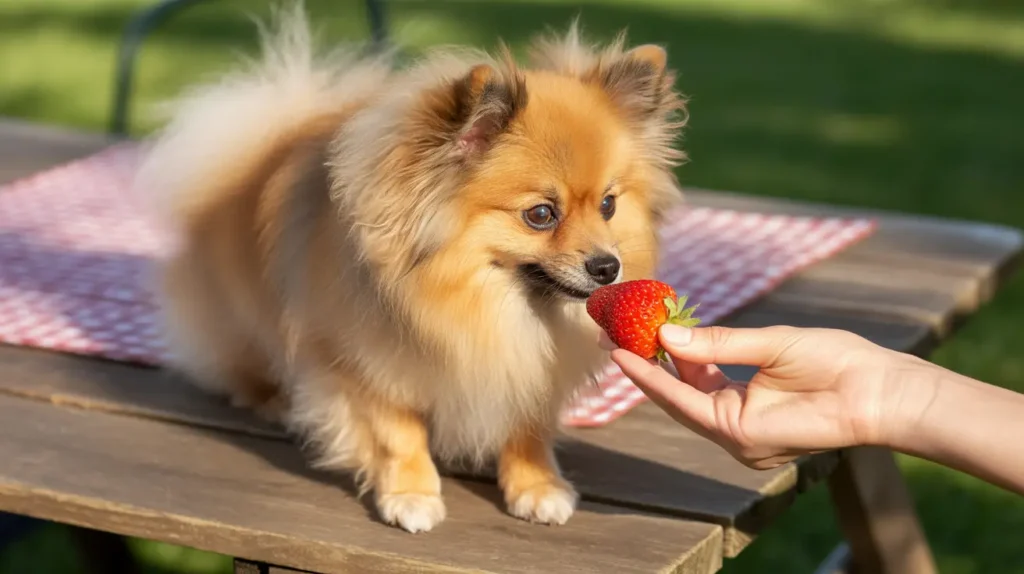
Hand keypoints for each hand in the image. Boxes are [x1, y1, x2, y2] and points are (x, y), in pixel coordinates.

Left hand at [606, 324, 927, 468]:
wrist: (892, 396)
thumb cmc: (841, 371)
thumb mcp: (777, 347)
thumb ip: (719, 343)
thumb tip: (669, 335)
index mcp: (738, 430)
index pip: (675, 397)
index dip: (642, 371)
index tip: (613, 348)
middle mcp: (737, 440)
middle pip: (680, 398)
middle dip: (650, 365)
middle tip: (618, 334)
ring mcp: (749, 434)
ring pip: (699, 396)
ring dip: (675, 364)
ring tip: (644, 330)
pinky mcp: (761, 421)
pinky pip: (720, 395)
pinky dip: (701, 370)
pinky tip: (683, 343)